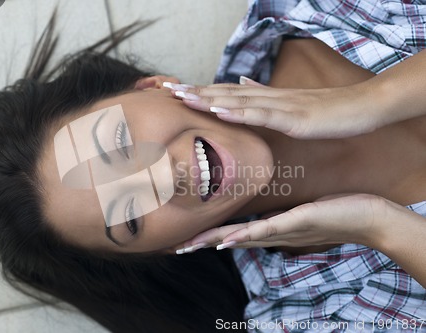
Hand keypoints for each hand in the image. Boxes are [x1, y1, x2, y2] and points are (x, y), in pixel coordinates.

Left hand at [164, 77, 386, 138]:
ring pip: (240, 101)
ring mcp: (282, 106)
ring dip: (210, 99)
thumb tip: (242, 83)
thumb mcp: (291, 105)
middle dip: (197, 93)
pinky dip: (239, 112)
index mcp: (268, 98)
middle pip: (227, 94)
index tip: (178, 92)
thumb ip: (265, 96)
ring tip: (184, 97)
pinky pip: (263, 115)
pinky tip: (220, 111)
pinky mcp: (294, 118)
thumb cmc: (327, 111)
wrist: (362, 107)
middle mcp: (270, 98)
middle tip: (168, 91)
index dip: (203, 92)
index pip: (229, 93)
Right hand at [175, 194, 388, 253]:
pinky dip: (245, 236)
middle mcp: (273, 235)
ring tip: (192, 245)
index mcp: (272, 230)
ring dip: (215, 243)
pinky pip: (266, 230)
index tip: (186, 239)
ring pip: (242, 238)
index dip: (209, 237)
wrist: (367, 217)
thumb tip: (260, 212)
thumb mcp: (298, 212)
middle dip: (203, 244)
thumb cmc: (333, 212)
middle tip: (177, 247)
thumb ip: (277, 214)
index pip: (234, 234)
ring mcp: (283, 231)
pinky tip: (228, 240)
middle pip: (231, 240)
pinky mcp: (297, 222)